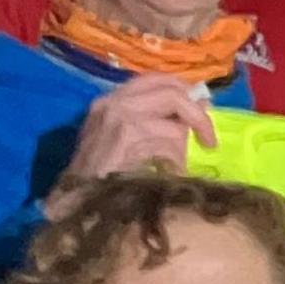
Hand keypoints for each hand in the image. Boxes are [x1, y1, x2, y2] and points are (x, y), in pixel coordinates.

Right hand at [58, 75, 215, 185]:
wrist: (76, 203)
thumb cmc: (102, 177)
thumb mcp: (127, 141)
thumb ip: (159, 121)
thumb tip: (202, 103)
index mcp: (112, 101)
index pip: (156, 80)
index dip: (185, 93)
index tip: (203, 111)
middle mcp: (112, 103)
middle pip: (171, 91)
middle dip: (197, 116)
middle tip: (208, 141)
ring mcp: (118, 118)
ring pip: (173, 121)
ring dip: (181, 148)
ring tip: (174, 168)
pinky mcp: (125, 137)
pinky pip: (169, 142)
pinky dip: (174, 162)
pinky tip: (164, 176)